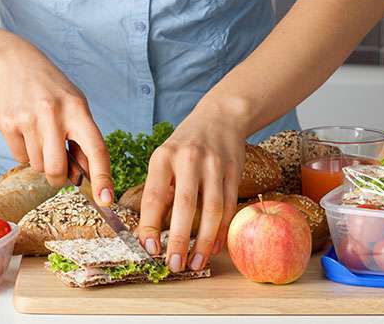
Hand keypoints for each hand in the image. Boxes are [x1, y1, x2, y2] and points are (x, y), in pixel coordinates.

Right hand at [0, 44, 113, 205]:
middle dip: (58, 178)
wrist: (15, 65)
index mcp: (77, 109)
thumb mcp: (76, 106)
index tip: (107, 199)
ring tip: (41, 135)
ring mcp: (28, 118)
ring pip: (38, 165)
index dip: (103, 176)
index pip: (96, 148)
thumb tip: (89, 177)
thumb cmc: (53, 91)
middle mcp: (53, 113)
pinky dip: (25, 152)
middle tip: (59, 171)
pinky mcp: (7, 124)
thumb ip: (83, 140)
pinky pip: (20, 158)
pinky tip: (26, 131)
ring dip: (41, 160)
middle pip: (56, 168)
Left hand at [137, 107, 245, 271]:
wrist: (221, 117)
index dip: (151, 225)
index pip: (154, 196)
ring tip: (196, 263)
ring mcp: (214, 165)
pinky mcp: (234, 171)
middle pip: (186, 205)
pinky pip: (229, 206)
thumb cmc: (185, 145)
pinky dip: (222, 230)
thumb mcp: (165, 158)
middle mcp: (189, 159)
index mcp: (163, 157)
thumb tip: (151, 231)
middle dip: (180, 240)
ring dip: (204, 241)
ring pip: (212, 209)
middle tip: (174, 265)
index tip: (149, 249)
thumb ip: (160, 189)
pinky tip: (214, 247)